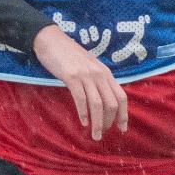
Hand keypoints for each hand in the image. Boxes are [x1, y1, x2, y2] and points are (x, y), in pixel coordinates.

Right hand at [33, 24, 128, 140]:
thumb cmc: (69, 54)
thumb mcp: (89, 66)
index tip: (122, 129)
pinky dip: (83, 113)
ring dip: (98, 123)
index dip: (123, 114)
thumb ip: (97, 80)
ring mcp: (85, 75)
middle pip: (111, 103)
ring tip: (95, 135)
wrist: (51, 39)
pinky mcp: (71, 77)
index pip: (121, 96)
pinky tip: (83, 123)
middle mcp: (99, 74)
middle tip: (103, 134)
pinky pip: (81, 99)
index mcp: (105, 73)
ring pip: (97, 104)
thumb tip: (103, 99)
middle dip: (110, 122)